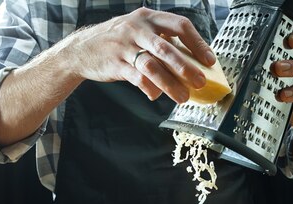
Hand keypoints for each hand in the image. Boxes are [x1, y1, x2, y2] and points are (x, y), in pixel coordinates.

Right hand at [61, 7, 215, 102]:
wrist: (83, 49)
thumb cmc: (121, 42)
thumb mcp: (141, 32)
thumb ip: (164, 43)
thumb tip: (193, 63)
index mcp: (149, 17)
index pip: (180, 25)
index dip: (198, 43)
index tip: (210, 61)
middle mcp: (138, 28)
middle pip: (167, 48)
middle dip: (186, 67)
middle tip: (200, 82)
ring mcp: (125, 46)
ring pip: (153, 66)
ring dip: (171, 84)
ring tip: (183, 97)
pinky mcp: (116, 63)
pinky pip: (137, 78)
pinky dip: (150, 88)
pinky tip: (156, 95)